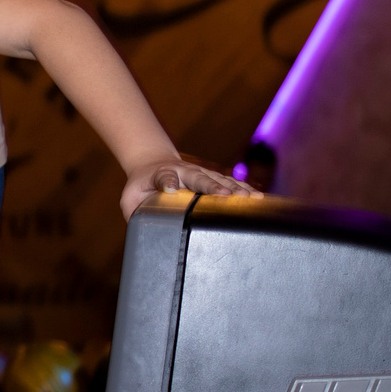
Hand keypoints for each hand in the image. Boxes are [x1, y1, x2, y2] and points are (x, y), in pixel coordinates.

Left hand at [119, 157, 249, 218]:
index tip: (172, 189)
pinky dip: (244, 190)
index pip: (165, 177)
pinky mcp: (213, 178)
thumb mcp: (131, 196)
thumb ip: (133, 210)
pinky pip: (231, 183)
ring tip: (251, 198)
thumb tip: (143, 229)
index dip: (168, 183)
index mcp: (162, 174)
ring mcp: (201, 173)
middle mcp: (185, 171)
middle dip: (213, 187)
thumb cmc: (142, 185)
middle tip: (226, 195)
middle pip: (200, 178)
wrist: (154, 162)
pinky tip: (259, 199)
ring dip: (235, 189)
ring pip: (220, 180)